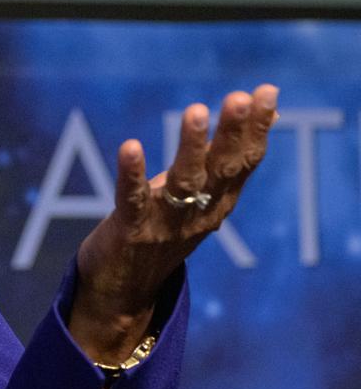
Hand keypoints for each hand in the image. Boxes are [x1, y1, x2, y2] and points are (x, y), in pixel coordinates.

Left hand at [72, 84, 278, 362]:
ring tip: (196, 112)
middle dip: (232, 133)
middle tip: (241, 98)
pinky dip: (132, 174)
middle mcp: (197, 213)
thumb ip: (224, 162)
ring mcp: (164, 223)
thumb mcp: (199, 199)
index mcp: (217, 203)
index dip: (255, 129)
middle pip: (220, 170)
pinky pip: (132, 199)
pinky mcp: (129, 230)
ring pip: (183, 182)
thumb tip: (262, 119)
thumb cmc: (161, 234)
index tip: (266, 93)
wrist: (123, 295)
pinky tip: (130, 147)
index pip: (244, 163)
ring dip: (190, 147)